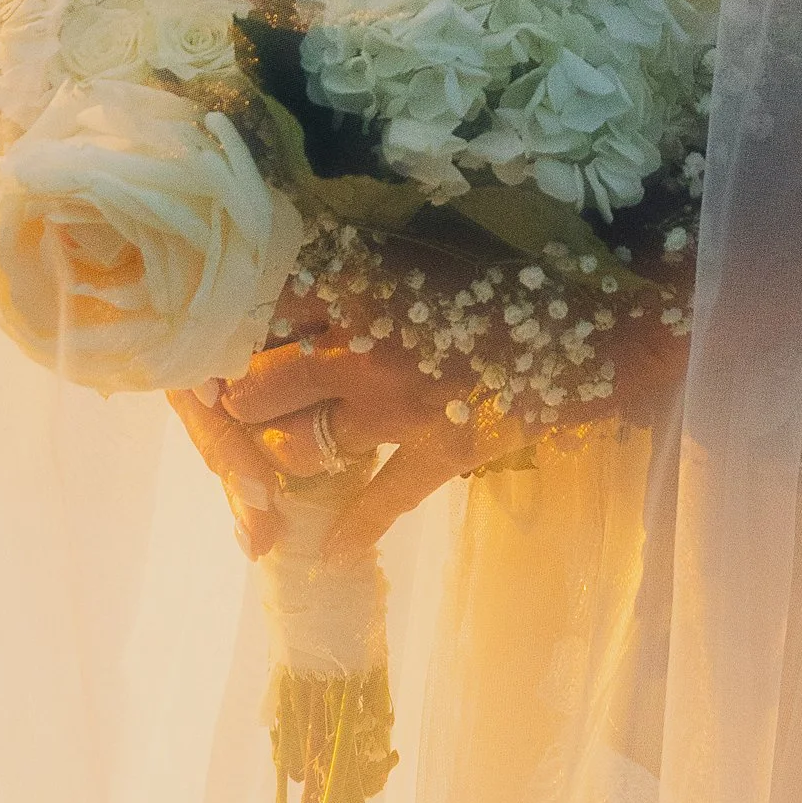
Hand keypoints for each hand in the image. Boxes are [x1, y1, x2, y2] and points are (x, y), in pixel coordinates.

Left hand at [211, 283, 692, 569]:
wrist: (601, 317)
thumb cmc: (520, 267)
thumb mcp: (429, 248)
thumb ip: (365, 266)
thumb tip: (302, 274)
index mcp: (361, 280)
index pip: (261, 306)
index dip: (222, 328)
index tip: (200, 340)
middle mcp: (365, 342)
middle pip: (260, 384)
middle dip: (233, 403)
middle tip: (221, 413)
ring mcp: (400, 403)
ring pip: (304, 445)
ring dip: (279, 461)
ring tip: (266, 470)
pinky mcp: (442, 449)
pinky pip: (381, 500)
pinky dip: (352, 530)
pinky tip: (329, 553)